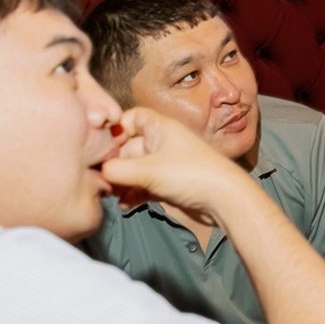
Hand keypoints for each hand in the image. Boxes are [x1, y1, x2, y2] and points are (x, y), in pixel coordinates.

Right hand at [99, 107, 249, 223]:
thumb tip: (99, 172)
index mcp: (159, 127)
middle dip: (113, 164)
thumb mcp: (147, 170)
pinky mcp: (168, 183)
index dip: (113, 130)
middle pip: (126, 147)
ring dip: (121, 183)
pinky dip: (133, 194)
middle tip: (101, 181)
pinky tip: (126, 205)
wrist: (225, 200)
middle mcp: (162, 142)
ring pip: (133, 169)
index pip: (129, 118)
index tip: (99, 147)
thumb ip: (116, 169)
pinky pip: (143, 185)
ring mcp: (165, 164)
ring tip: (113, 196)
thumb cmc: (192, 175)